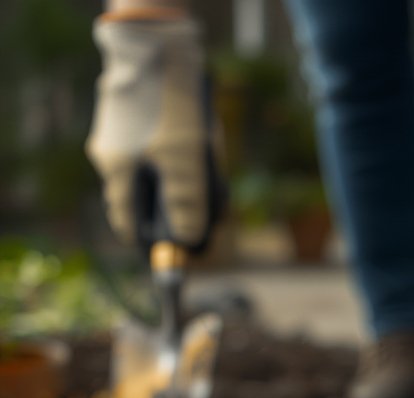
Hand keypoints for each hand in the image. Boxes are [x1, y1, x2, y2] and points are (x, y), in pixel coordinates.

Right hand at [86, 12, 221, 249]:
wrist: (159, 39)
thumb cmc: (170, 102)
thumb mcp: (185, 158)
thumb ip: (187, 201)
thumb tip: (191, 239)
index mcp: (117, 170)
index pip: (128, 222)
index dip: (152, 241)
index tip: (178, 250)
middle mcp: (112, 153)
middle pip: (142, 198)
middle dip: (173, 210)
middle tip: (204, 217)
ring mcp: (122, 132)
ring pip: (152, 171)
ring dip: (180, 181)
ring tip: (209, 178)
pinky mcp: (137, 112)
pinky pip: (158, 146)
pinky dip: (178, 154)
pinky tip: (200, 143)